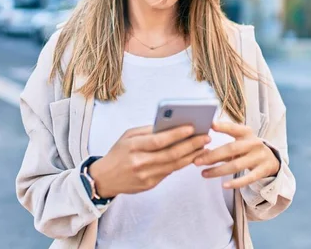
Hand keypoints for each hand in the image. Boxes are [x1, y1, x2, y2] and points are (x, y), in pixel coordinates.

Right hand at [89, 125, 210, 197]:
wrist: (104, 178)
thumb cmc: (118, 153)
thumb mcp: (128, 136)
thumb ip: (147, 130)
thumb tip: (171, 125)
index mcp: (133, 147)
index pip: (159, 140)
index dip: (177, 134)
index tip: (192, 127)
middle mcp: (140, 162)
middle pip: (171, 154)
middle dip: (191, 145)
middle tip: (206, 137)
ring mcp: (145, 176)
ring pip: (174, 165)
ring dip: (191, 155)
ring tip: (204, 146)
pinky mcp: (149, 185)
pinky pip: (169, 173)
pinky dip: (182, 164)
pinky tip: (192, 156)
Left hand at [193, 122, 279, 188]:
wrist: (271, 160)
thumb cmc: (247, 150)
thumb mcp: (237, 145)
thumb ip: (221, 149)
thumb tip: (200, 153)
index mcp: (246, 132)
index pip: (233, 128)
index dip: (223, 126)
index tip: (211, 125)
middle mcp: (254, 143)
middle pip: (231, 149)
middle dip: (212, 156)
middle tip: (196, 161)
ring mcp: (259, 157)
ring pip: (236, 165)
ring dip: (218, 170)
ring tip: (203, 174)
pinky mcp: (263, 170)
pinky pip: (248, 178)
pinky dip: (235, 182)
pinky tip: (224, 185)